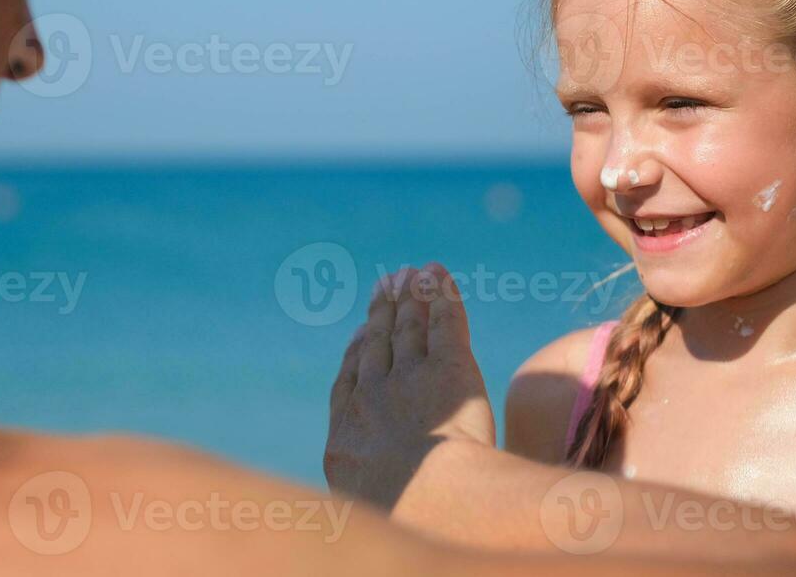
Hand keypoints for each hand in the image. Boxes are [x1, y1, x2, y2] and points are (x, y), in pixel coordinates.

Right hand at [324, 263, 496, 510]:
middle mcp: (373, 397)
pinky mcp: (450, 366)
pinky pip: (444, 322)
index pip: (351, 378)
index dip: (359, 349)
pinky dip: (441, 295)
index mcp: (346, 433)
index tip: (364, 331)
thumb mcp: (372, 513)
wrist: (432, 499)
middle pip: (379, 344)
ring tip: (412, 274)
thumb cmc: (405, 521)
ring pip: (409, 328)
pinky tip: (438, 275)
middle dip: (384, 312)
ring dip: (411, 297)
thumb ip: (372, 492)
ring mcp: (409, 378)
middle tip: (386, 285)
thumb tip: (374, 501)